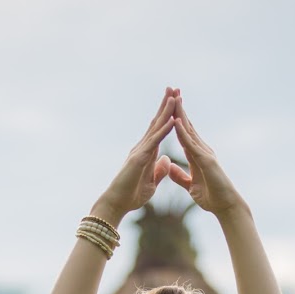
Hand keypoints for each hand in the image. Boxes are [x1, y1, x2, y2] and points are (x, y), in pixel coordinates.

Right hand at [96, 88, 176, 221]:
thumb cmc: (131, 196)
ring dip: (166, 111)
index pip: (159, 130)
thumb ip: (159, 170)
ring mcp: (140, 151)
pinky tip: (172, 119)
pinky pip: (154, 142)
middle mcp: (143, 148)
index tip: (176, 101)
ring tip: (175, 95)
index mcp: (147, 153)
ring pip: (156, 127)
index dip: (168, 115)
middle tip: (175, 87)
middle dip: (166, 105)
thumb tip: (167, 160)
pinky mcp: (139, 158)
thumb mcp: (151, 182)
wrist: (117, 204)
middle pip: (157, 122)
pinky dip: (164, 130)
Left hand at [168, 96, 243, 216]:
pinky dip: (183, 133)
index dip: (175, 119)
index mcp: (196, 155)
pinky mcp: (206, 160)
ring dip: (181, 114)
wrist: (225, 206)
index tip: (168, 105)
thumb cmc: (211, 197)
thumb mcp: (190, 186)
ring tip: (173, 97)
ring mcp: (205, 153)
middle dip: (179, 108)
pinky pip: (192, 144)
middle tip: (171, 90)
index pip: (184, 133)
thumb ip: (179, 176)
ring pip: (189, 130)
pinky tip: (176, 121)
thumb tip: (169, 166)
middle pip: (187, 126)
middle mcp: (202, 150)